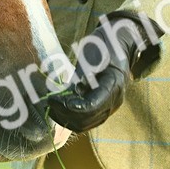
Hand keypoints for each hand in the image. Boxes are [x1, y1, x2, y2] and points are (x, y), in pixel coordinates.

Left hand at [45, 11, 161, 132]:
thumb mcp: (92, 54)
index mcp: (113, 85)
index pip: (92, 105)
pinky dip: (70, 118)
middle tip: (48, 101)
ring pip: (86, 124)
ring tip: (50, 106)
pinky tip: (57, 109)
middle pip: (87, 118)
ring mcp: (110, 106)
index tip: (54, 100)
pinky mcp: (104, 108)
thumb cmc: (104, 45)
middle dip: (64, 112)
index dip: (72, 107)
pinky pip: (87, 121)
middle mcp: (114, 100)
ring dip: (65, 118)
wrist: (121, 44)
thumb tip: (69, 91)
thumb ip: (81, 74)